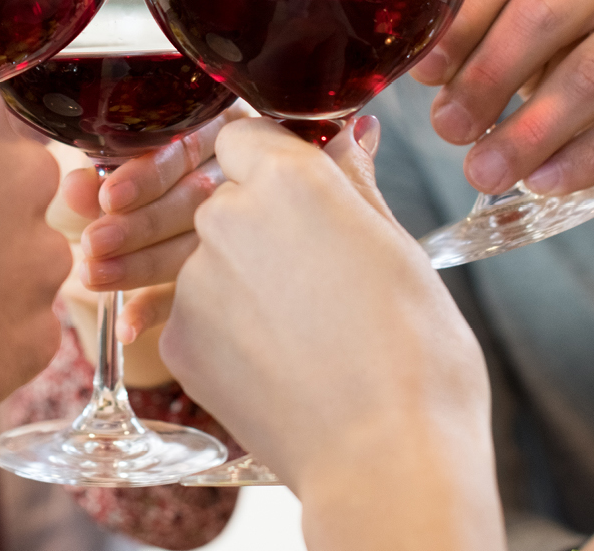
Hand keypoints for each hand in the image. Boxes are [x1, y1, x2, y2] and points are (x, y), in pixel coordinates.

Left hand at [51, 105, 247, 345]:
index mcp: (217, 134)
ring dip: (140, 266)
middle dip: (140, 224)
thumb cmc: (143, 178)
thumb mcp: (122, 168)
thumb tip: (74, 188)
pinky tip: (126, 326)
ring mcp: (243, 230)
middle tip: (94, 244)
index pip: (186, 151)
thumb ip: (101, 175)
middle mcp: (237, 178)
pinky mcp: (233, 278)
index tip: (109, 198)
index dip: (148, 175)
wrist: (197, 214)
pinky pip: (197, 294)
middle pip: (194, 200)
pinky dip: (156, 309)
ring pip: (196, 247)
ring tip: (94, 277)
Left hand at [160, 117, 501, 550]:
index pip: (245, 135)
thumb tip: (349, 135)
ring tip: (300, 330)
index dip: (269, 160)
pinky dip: (223, 332)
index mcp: (289, 180)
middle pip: (223, 199)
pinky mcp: (178, 340)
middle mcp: (227, 218)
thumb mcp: (399, 251)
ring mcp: (194, 281)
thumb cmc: (416, 358)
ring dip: (240, 281)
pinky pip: (192, 315)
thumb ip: (355, 185)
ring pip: (207, 260)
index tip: (296, 190)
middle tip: (314, 276)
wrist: (384, 459)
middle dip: (257, 225)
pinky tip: (275, 363)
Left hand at [410, 0, 593, 195]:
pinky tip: (547, 180)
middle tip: (448, 132)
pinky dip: (588, 156)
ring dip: (530, 131)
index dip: (460, 22)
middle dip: (488, 79)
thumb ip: (494, 28)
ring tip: (486, 171)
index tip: (425, 76)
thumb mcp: (551, 17)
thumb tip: (427, 73)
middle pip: (546, 12)